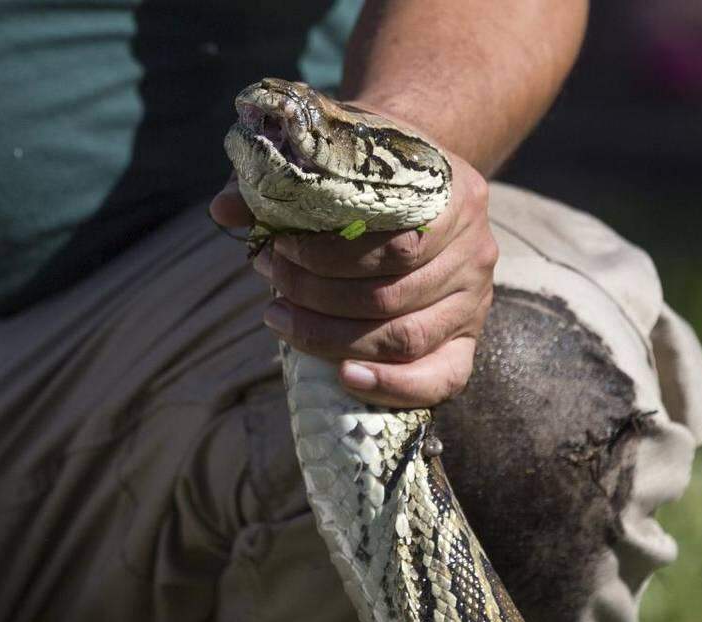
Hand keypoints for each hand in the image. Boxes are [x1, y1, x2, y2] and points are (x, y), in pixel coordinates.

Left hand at [210, 152, 496, 407]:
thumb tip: (225, 209)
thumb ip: (282, 177)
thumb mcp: (334, 154)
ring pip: (406, 338)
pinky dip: (393, 386)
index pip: (396, 241)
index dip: (329, 254)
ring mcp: (475, 298)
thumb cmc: (369, 170)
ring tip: (281, 318)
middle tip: (270, 279)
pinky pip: (443, 378)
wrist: (418, 181)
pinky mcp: (468, 338)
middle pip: (394, 295)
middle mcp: (476, 248)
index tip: (275, 245)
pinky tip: (344, 377)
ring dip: (334, 338)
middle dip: (318, 295)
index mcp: (455, 194)